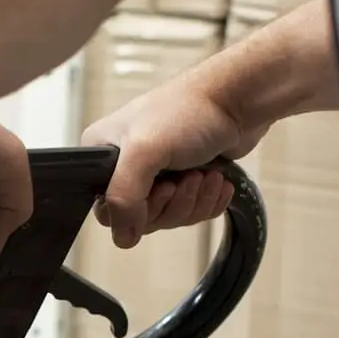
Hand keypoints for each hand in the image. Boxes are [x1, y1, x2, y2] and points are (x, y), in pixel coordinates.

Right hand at [79, 74, 264, 248]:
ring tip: (205, 174)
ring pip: (170, 217)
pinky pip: (191, 212)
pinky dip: (208, 201)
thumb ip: (124, 195)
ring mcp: (157, 173)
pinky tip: (216, 179)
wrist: (236, 99)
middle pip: (142, 218)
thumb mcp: (144, 151)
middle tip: (187, 178)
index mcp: (103, 153)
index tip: (162, 189)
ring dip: (194, 201)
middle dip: (174, 204)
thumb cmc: (188, 112)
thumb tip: (122, 238)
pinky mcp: (186, 179)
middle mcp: (126, 164)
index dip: (137, 210)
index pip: (107, 209)